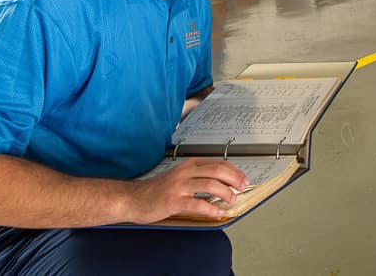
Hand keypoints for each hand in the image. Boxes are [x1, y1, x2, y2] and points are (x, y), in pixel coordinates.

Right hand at [128, 158, 248, 223]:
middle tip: (242, 187)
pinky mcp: (173, 200)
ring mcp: (179, 186)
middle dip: (234, 179)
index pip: (218, 163)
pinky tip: (217, 212)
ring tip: (231, 200)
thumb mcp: (179, 177)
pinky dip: (211, 208)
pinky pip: (197, 203)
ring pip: (210, 185)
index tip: (243, 179)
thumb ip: (197, 177)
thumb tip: (221, 183)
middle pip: (218, 170)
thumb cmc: (156, 190)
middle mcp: (185, 172)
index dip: (234, 171)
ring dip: (225, 193)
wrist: (132, 198)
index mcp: (188, 165)